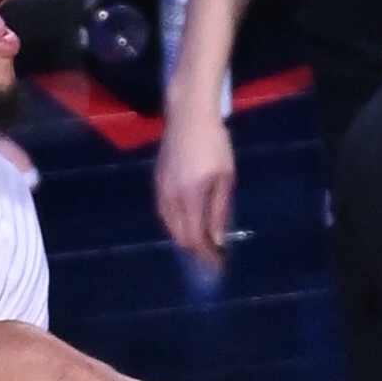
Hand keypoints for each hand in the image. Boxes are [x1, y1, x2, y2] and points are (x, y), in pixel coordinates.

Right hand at [154, 98, 237, 262]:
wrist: (188, 115)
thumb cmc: (214, 143)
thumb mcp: (224, 177)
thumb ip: (219, 211)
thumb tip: (218, 240)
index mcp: (190, 197)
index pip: (195, 238)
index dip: (205, 255)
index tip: (218, 265)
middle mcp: (171, 198)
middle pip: (179, 236)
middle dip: (195, 251)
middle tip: (211, 258)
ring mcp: (161, 190)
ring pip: (169, 226)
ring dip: (185, 238)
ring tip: (201, 244)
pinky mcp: (157, 182)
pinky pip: (164, 213)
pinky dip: (175, 224)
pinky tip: (186, 224)